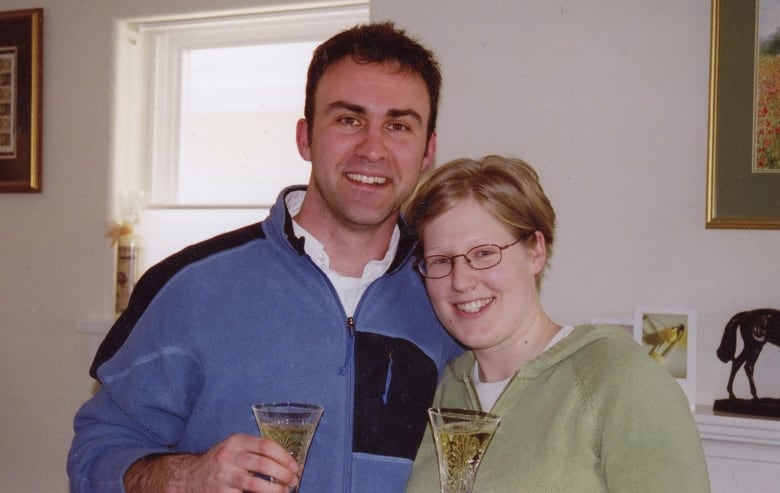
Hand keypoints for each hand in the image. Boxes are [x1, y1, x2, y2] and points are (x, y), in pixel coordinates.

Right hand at [124, 433, 298, 492]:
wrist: (189, 476)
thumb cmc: (220, 461)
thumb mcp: (234, 447)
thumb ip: (255, 450)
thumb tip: (286, 461)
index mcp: (236, 441)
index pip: (266, 445)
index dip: (284, 457)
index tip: (294, 466)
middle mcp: (229, 456)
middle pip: (264, 465)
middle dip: (284, 474)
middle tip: (293, 481)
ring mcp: (224, 476)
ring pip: (256, 484)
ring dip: (275, 490)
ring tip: (284, 491)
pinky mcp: (221, 492)